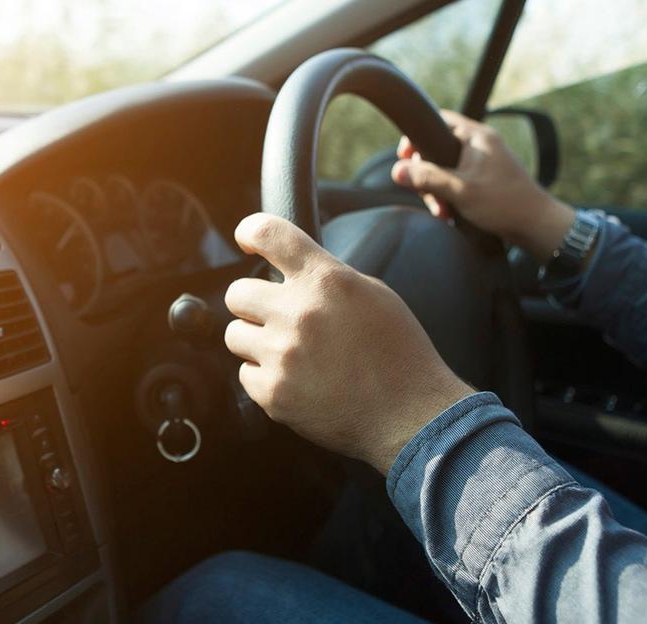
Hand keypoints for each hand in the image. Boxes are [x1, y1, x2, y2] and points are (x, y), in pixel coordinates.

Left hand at [224, 213, 472, 473]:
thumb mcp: (373, 294)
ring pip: (235, 334)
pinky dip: (264, 377)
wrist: (411, 416)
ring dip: (255, 341)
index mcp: (326, 280)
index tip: (247, 240)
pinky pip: (245, 374)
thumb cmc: (399, 353)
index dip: (249, 231)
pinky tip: (296, 380)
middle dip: (254, 303)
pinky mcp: (273, 393)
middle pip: (237, 293)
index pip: (268, 233)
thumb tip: (290, 269)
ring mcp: (282, 356)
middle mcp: (298, 313)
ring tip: (290, 353)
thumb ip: (328, 276)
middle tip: (278, 317)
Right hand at [390, 110, 575, 261]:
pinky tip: (450, 213)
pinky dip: (449, 196)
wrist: (537, 225)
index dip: (417, 136)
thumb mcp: (460, 190)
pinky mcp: (485, 180)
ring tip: (442, 211)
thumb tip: (397, 171)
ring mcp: (483, 162)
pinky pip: (457, 181)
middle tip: (425, 193)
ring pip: (446, 169)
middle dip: (426, 174)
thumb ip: (427, 178)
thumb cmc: (504, 204)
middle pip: (438, 148)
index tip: (405, 157)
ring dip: (437, 190)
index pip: (439, 120)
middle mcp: (480, 145)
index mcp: (476, 137)